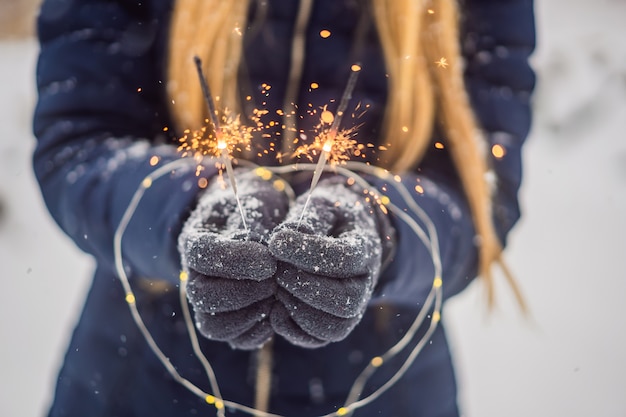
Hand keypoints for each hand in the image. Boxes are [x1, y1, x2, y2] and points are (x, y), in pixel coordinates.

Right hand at [179, 169, 288, 348]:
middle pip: (203, 297)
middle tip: (275, 280)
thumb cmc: (254, 207)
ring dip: (252, 313)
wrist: (249, 219)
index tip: (269, 259)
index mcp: (196, 240)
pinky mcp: (230, 319)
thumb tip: (268, 251)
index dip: (237, 260)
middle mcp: (195, 275)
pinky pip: (237, 339)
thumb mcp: (254, 202)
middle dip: (246, 291)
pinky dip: (260, 331)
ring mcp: (209, 302)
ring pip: (215, 326)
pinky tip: (278, 311)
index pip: (203, 255)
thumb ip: (257, 223)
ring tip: (277, 295)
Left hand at [268, 177, 393, 347]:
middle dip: (303, 287)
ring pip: (332, 328)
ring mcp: (352, 310)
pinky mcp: (332, 325)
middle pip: (344, 302)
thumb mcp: (323, 205)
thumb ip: (308, 219)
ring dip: (297, 309)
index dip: (310, 252)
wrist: (342, 233)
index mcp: (367, 249)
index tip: (276, 241)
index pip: (346, 258)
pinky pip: (314, 339)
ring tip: (276, 286)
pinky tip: (273, 304)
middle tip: (276, 270)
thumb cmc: (329, 217)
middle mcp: (365, 285)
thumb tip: (281, 242)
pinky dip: (290, 326)